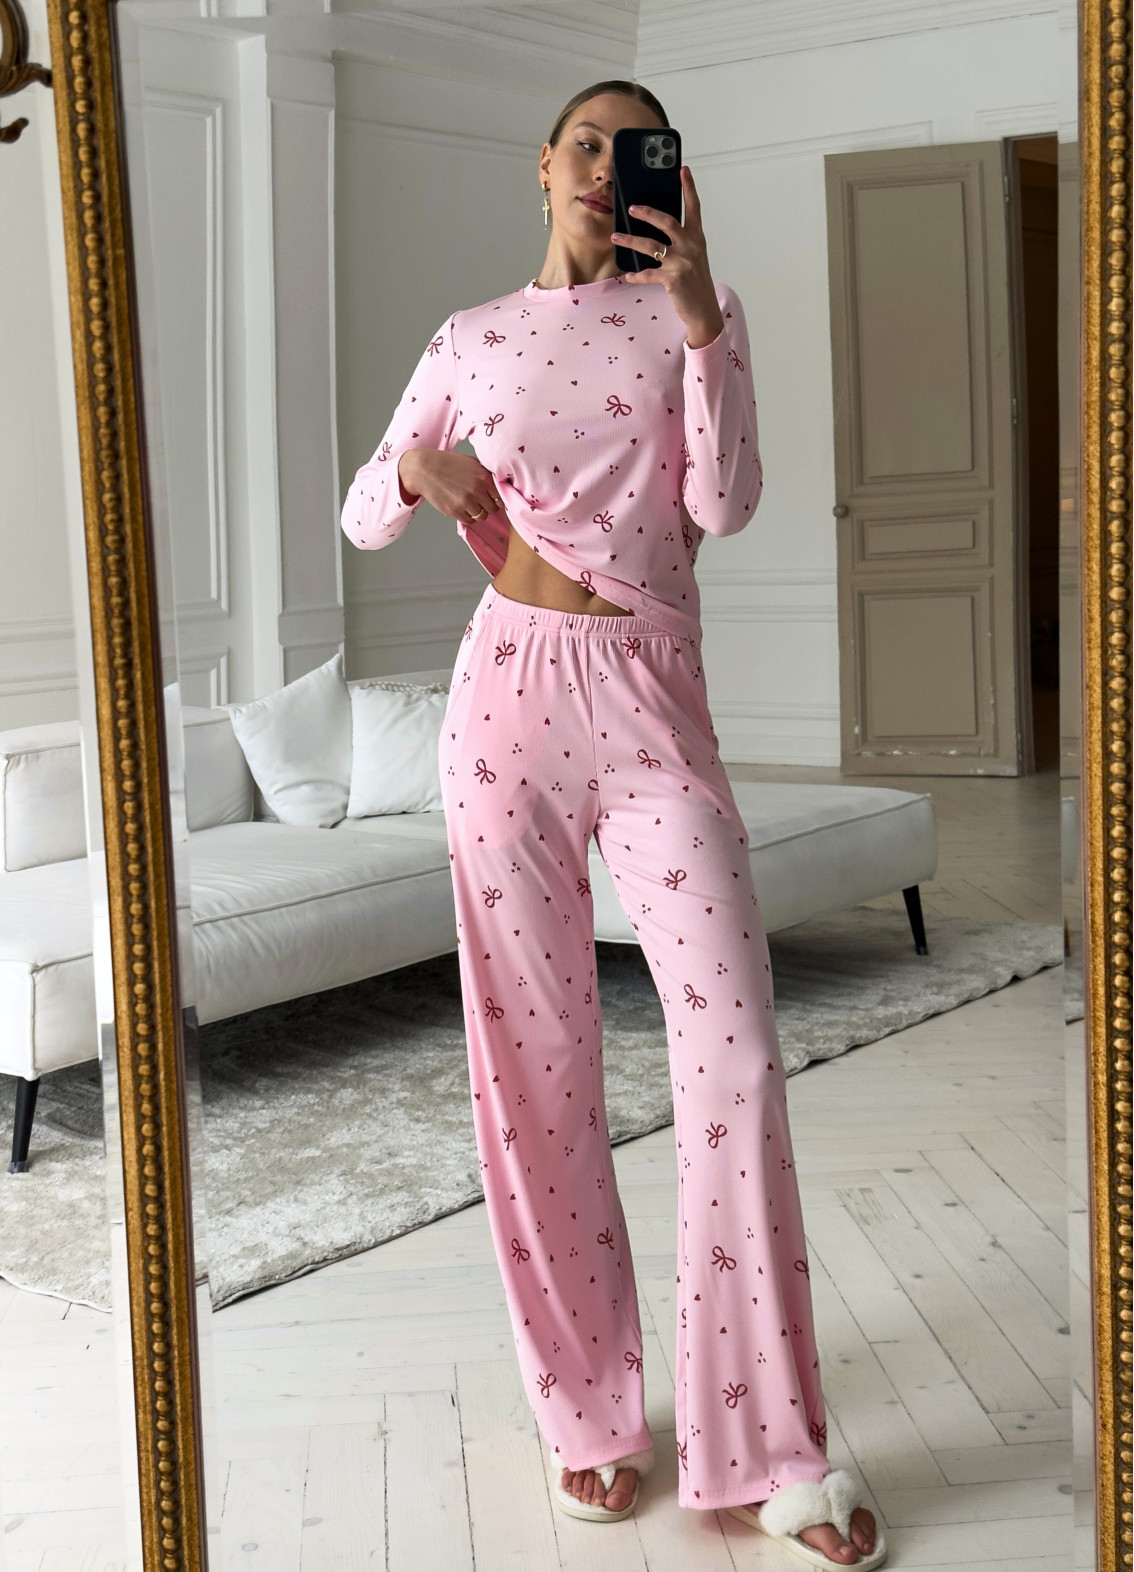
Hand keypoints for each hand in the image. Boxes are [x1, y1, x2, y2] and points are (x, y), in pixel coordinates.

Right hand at [399, 450, 503, 523]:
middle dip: (487, 507)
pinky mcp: (454, 511)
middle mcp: (477, 490)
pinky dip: (467, 517)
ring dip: (477, 512)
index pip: (500, 497)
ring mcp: (466, 502)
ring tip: (468, 504)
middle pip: (493, 509)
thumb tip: (498, 485)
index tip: (491, 498)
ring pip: (482, 517)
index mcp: (484, 477)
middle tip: (479, 502)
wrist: (425, 469)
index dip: (496, 499)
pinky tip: (461, 507)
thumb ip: (486, 474)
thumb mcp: (471, 462)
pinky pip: (469, 521)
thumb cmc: (448, 464)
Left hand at [609, 165, 723, 347]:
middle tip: (631, 207)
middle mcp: (691, 247)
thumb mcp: (694, 256)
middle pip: (667, 221)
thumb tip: (659, 226)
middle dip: (647, 212)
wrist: (704, 310)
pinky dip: (636, 275)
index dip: (688, 187)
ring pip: (651, 246)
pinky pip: (648, 274)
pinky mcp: (673, 280)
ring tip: (616, 236)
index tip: (682, 169)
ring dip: (630, 240)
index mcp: (697, 238)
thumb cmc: (696, 282)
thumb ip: (681, 240)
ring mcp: (682, 263)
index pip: (694, 207)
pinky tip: (627, 275)